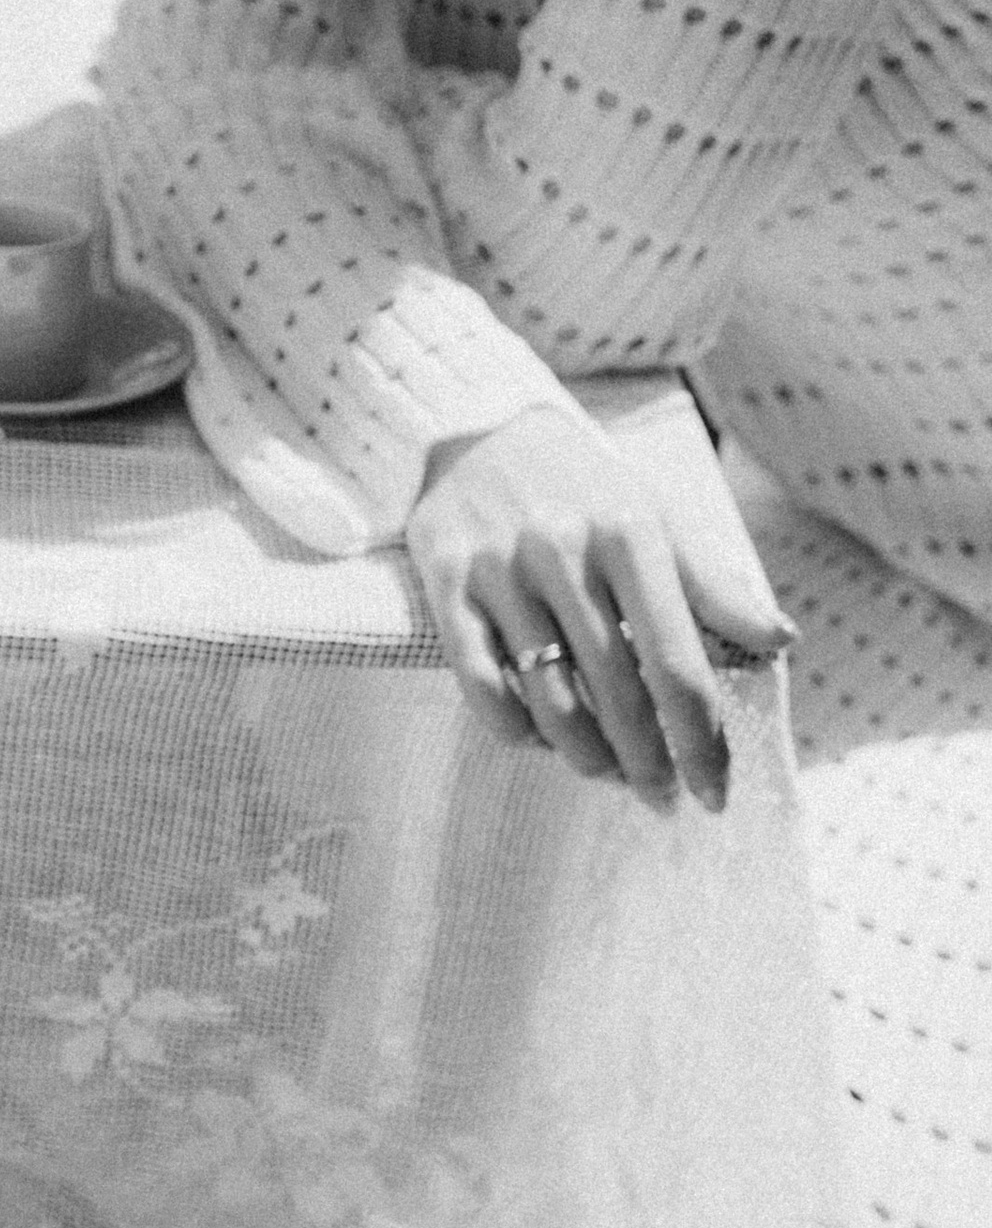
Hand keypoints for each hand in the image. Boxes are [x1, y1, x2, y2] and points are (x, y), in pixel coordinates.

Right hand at [405, 407, 792, 811]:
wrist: (478, 428)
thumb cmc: (585, 486)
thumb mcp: (656, 516)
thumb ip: (715, 584)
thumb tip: (781, 642)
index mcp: (630, 534)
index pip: (677, 667)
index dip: (702, 744)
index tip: (715, 794)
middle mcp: (563, 551)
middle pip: (618, 697)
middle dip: (649, 766)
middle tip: (663, 799)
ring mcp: (500, 570)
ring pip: (550, 703)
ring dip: (587, 758)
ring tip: (608, 773)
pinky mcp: (446, 584)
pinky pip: (482, 687)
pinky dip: (517, 730)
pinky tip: (542, 737)